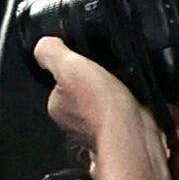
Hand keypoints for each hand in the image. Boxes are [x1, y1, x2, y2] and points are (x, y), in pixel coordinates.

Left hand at [33, 36, 135, 159]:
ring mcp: (98, 127)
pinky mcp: (122, 130)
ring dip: (115, 88)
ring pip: (105, 99)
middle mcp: (74, 120)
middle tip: (108, 68)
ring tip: (123, 80)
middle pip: (83, 89)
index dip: (72, 65)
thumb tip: (43, 43)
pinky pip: (126, 108)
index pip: (58, 81)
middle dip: (96, 77)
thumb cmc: (101, 108)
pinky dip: (131, 100)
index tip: (85, 58)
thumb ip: (51, 53)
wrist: (134, 136)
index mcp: (57, 105)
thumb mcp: (68, 66)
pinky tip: (135, 95)